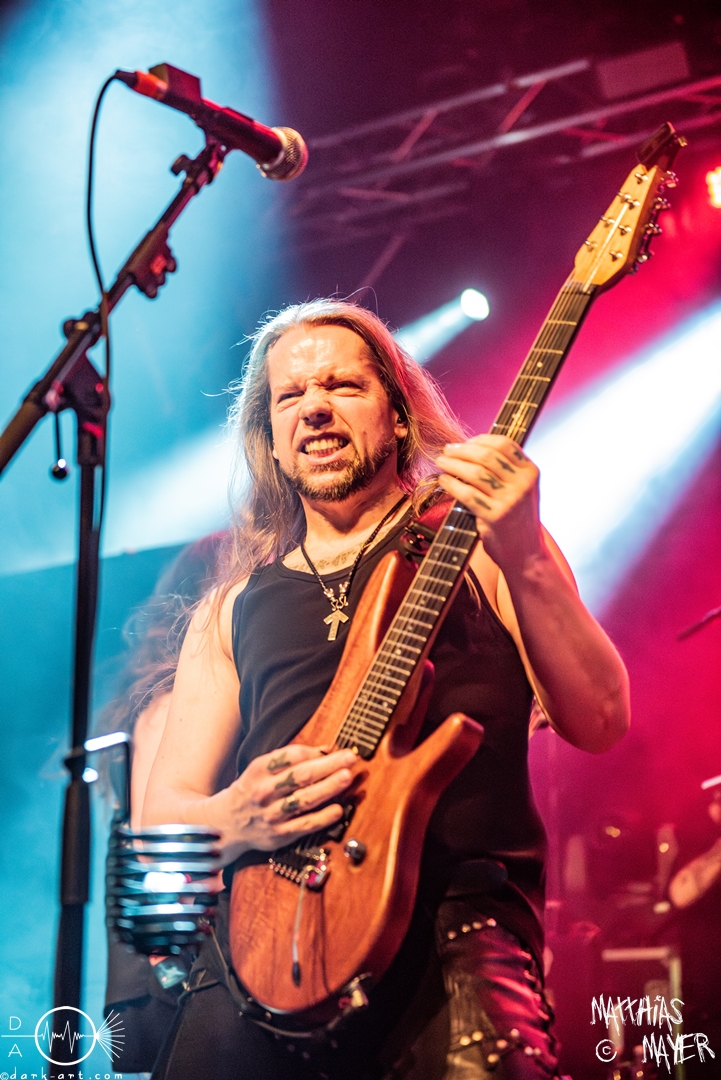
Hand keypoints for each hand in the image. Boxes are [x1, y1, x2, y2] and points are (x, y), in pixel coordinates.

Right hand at [210, 744, 356, 861]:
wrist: (225, 823)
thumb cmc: (252, 789)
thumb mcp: (263, 768)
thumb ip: (291, 758)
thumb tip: (327, 749)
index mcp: (260, 769)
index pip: (291, 756)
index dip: (315, 752)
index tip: (337, 748)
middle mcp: (265, 791)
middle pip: (301, 776)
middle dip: (329, 766)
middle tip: (351, 758)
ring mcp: (272, 814)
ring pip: (305, 800)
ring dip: (329, 788)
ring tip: (348, 777)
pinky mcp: (279, 835)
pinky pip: (305, 825)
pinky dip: (323, 818)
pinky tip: (339, 809)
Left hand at [435, 434, 544, 571]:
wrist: (525, 553)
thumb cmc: (516, 518)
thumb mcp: (520, 489)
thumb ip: (504, 469)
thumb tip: (470, 447)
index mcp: (530, 471)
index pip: (504, 443)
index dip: (480, 439)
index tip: (464, 443)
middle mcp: (523, 484)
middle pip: (487, 456)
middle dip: (462, 450)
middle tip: (447, 450)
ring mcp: (510, 500)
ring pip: (475, 473)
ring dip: (453, 464)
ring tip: (441, 462)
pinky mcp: (495, 516)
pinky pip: (467, 493)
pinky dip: (451, 484)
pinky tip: (443, 481)